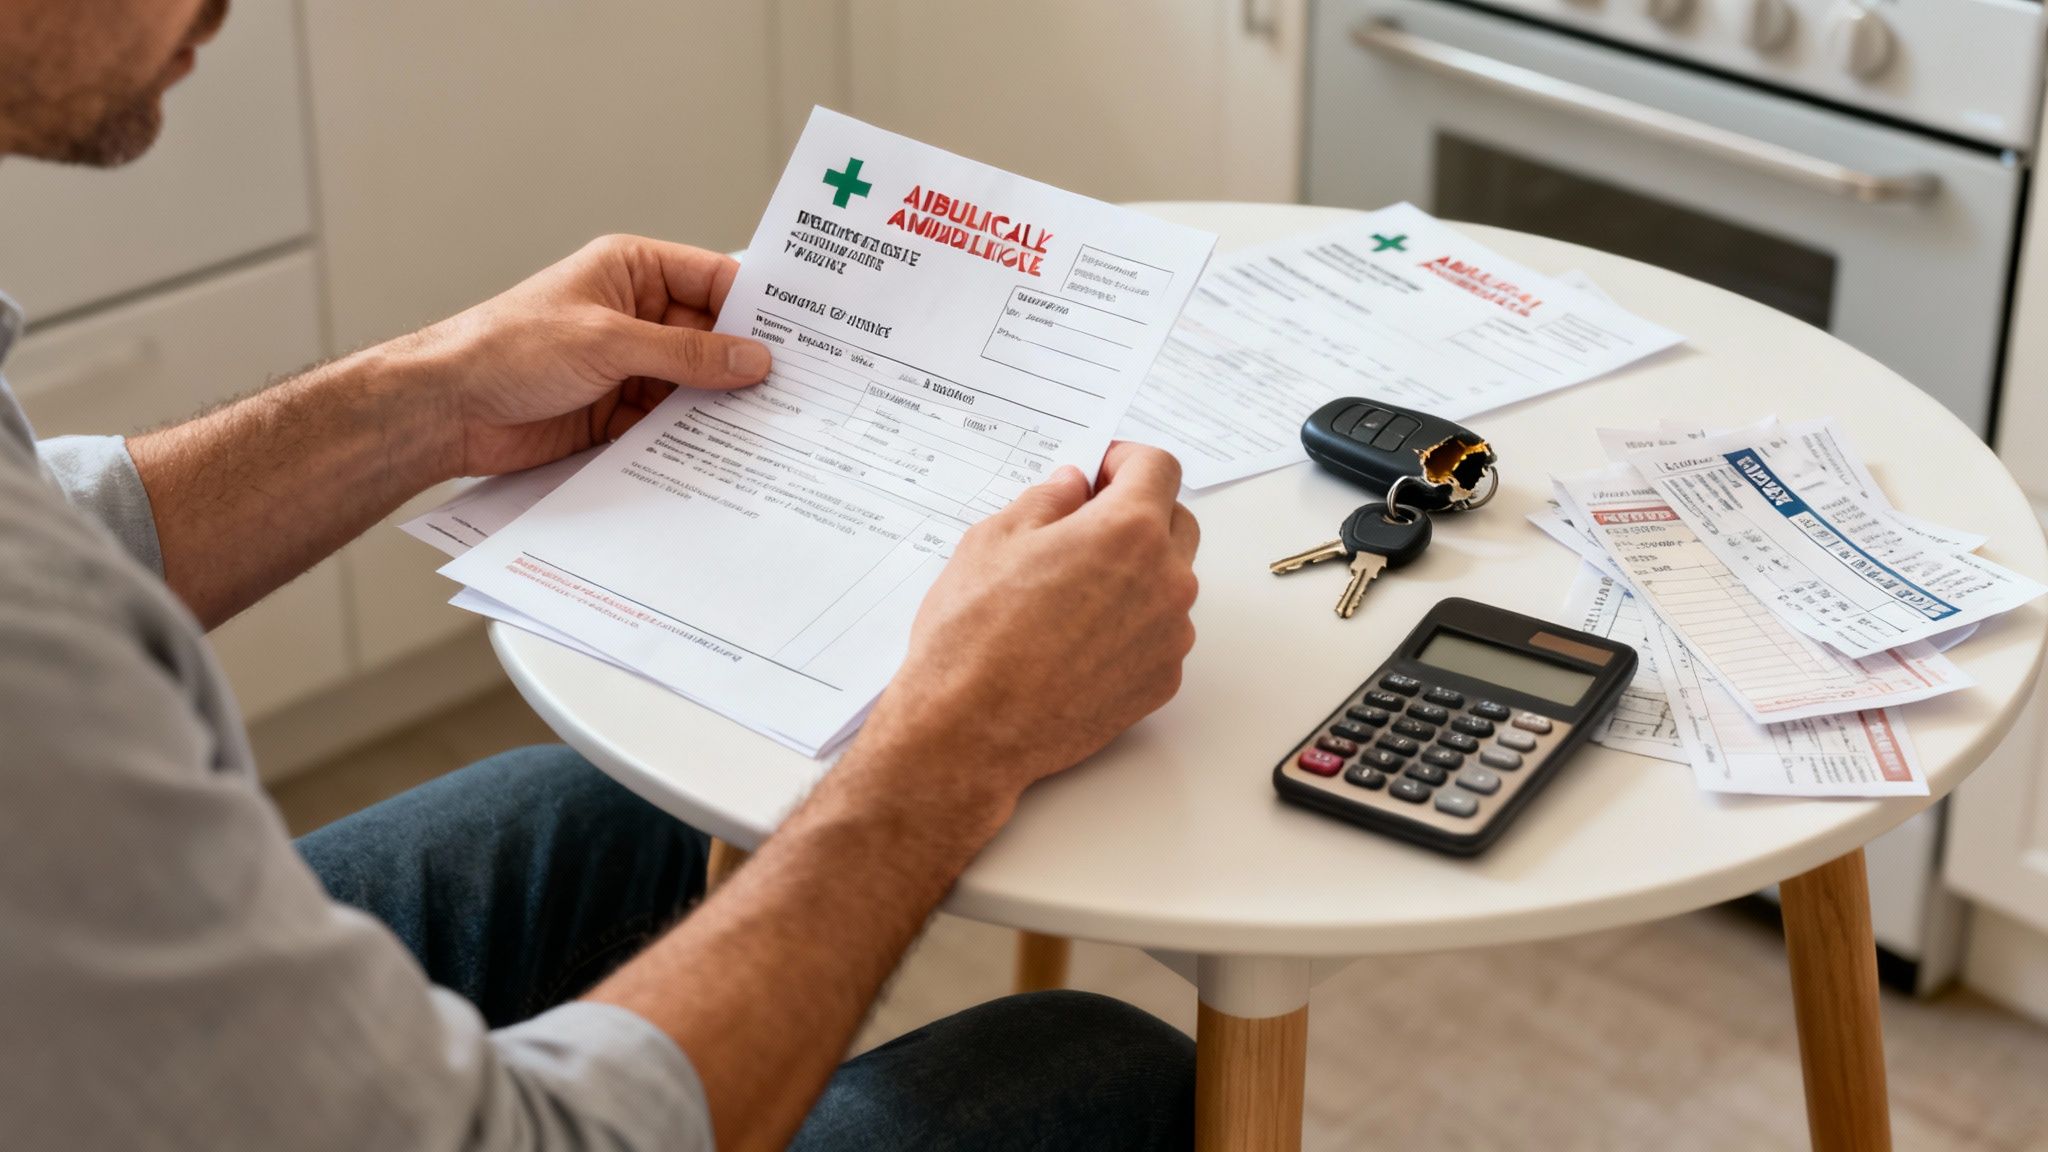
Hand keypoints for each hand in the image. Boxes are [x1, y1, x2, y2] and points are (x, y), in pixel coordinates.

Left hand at [411, 234, 771, 477]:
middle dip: (747, 363)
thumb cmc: (508, 349)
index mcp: (632, 271)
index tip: (805, 333)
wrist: (446, 410)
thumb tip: (752, 360)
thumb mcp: (608, 342)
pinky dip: (693, 437)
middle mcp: (635, 315)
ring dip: (723, 406)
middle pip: (712, 337)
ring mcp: (628, 366)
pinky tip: (725, 452)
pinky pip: (670, 423)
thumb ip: (686, 353)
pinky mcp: (617, 413)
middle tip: (801, 388)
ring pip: (695, 385)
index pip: (715, 280)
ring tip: (773, 427)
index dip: (759, 305)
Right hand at [857, 443, 1200, 826]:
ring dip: (1135, 571)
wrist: (970, 730)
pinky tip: (1077, 639)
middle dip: (1137, 511)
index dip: (1124, 459)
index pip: (1157, 467)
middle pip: (1175, 521)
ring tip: (1071, 592)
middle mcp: (1166, 581)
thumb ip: (1046, 501)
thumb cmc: (974, 637)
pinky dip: (1131, 623)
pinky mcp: (1163, 680)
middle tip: (1084, 524)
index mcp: (1127, 531)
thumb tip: (1072, 488)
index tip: (1099, 470)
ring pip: (1169, 581)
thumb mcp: (993, 540)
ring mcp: (1171, 636)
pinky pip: (1160, 633)